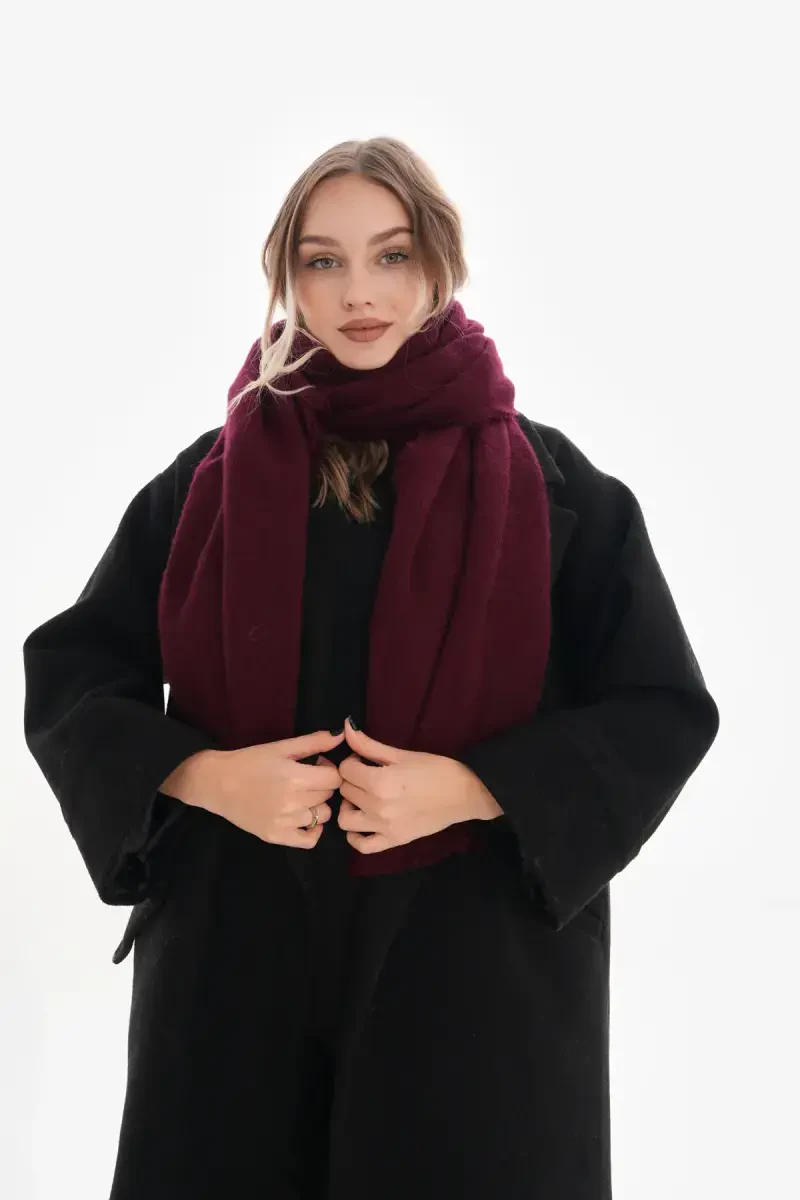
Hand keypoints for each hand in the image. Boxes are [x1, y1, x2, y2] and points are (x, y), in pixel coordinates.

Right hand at [169, 729, 345, 849]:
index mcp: (296, 778)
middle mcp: (293, 803)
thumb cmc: (249, 761)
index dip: (328, 769)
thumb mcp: (281, 747)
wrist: (217, 783)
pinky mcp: (276, 836)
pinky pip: (309, 841)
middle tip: (305, 778)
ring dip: (316, 805)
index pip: (334, 778)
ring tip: (301, 796)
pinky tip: (303, 817)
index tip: (316, 764)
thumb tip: (341, 733)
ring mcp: (285, 823)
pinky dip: (312, 830)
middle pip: (328, 796)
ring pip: (322, 816)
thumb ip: (314, 742)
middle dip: (322, 785)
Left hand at [337, 717, 502, 855]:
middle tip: (366, 774)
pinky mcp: (394, 841)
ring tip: (362, 797)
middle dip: (352, 780)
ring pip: (345, 819)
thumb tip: (346, 726)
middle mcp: (377, 807)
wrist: (464, 793)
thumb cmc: (437, 769)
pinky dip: (355, 836)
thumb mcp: (402, 754)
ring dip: (348, 806)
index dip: (352, 761)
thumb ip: (369, 745)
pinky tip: (364, 821)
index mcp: (379, 782)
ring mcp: (384, 828)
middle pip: (345, 791)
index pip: (345, 770)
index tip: (364, 760)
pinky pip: (362, 846)